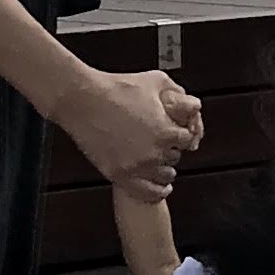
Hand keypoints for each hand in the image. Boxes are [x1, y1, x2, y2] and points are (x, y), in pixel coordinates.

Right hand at [62, 68, 201, 195]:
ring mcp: (136, 166)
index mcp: (165, 131)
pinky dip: (155, 191)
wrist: (83, 99)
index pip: (188, 140)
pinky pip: (147, 193)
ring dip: (163, 168)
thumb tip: (192, 103)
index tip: (174, 132)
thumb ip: (178, 92)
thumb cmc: (115, 88)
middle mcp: (153, 152)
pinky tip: (159, 187)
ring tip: (156, 160)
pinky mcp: (118, 174)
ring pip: (164, 176)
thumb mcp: (156, 80)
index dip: (181, 134)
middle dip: (170, 149)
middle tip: (159, 142)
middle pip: (175, 157)